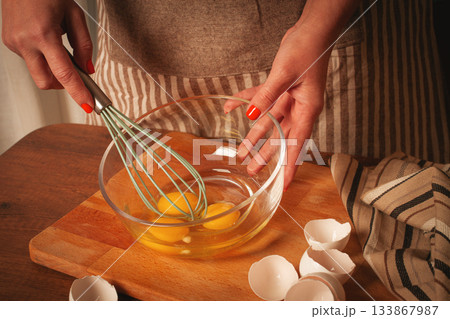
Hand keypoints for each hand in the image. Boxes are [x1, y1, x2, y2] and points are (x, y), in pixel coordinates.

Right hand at [2, 0, 94, 111]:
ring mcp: (13, 43)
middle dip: (63, 85)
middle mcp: (24, 41)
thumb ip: (83, 45)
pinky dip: (43, 58)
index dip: (78, 92)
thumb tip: (87, 69)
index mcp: (43, 33)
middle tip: (77, 79)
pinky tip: (45, 40)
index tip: (88, 105)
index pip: (64, 73)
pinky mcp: (8, 42)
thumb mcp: (75, 15)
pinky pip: (30, 60)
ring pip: (38, 72)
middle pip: (46, 82)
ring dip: (52, 69)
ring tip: (59, 48)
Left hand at [224, 0, 358, 189]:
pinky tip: (231, 107)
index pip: (298, 144)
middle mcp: (300, 108)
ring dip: (254, 135)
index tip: (283, 185)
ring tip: (241, 151)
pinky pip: (262, 99)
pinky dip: (247, 102)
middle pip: (281, 138)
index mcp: (307, 109)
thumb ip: (267, 96)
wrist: (312, 28)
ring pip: (269, 123)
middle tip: (251, 170)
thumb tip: (251, 115)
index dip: (290, 166)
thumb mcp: (284, 74)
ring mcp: (290, 99)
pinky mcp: (281, 88)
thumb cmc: (307, 49)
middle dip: (266, 155)